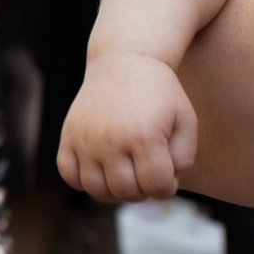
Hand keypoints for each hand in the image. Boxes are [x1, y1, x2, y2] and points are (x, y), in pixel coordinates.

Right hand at [58, 51, 197, 202]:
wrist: (124, 61)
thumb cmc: (159, 94)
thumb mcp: (185, 121)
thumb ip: (183, 159)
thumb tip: (162, 185)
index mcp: (144, 137)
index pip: (157, 187)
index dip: (167, 187)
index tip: (168, 174)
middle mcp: (111, 141)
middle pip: (127, 191)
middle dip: (143, 189)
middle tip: (147, 172)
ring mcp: (85, 140)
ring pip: (97, 190)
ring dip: (116, 190)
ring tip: (127, 173)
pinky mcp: (68, 137)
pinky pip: (69, 175)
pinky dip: (84, 181)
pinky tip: (101, 169)